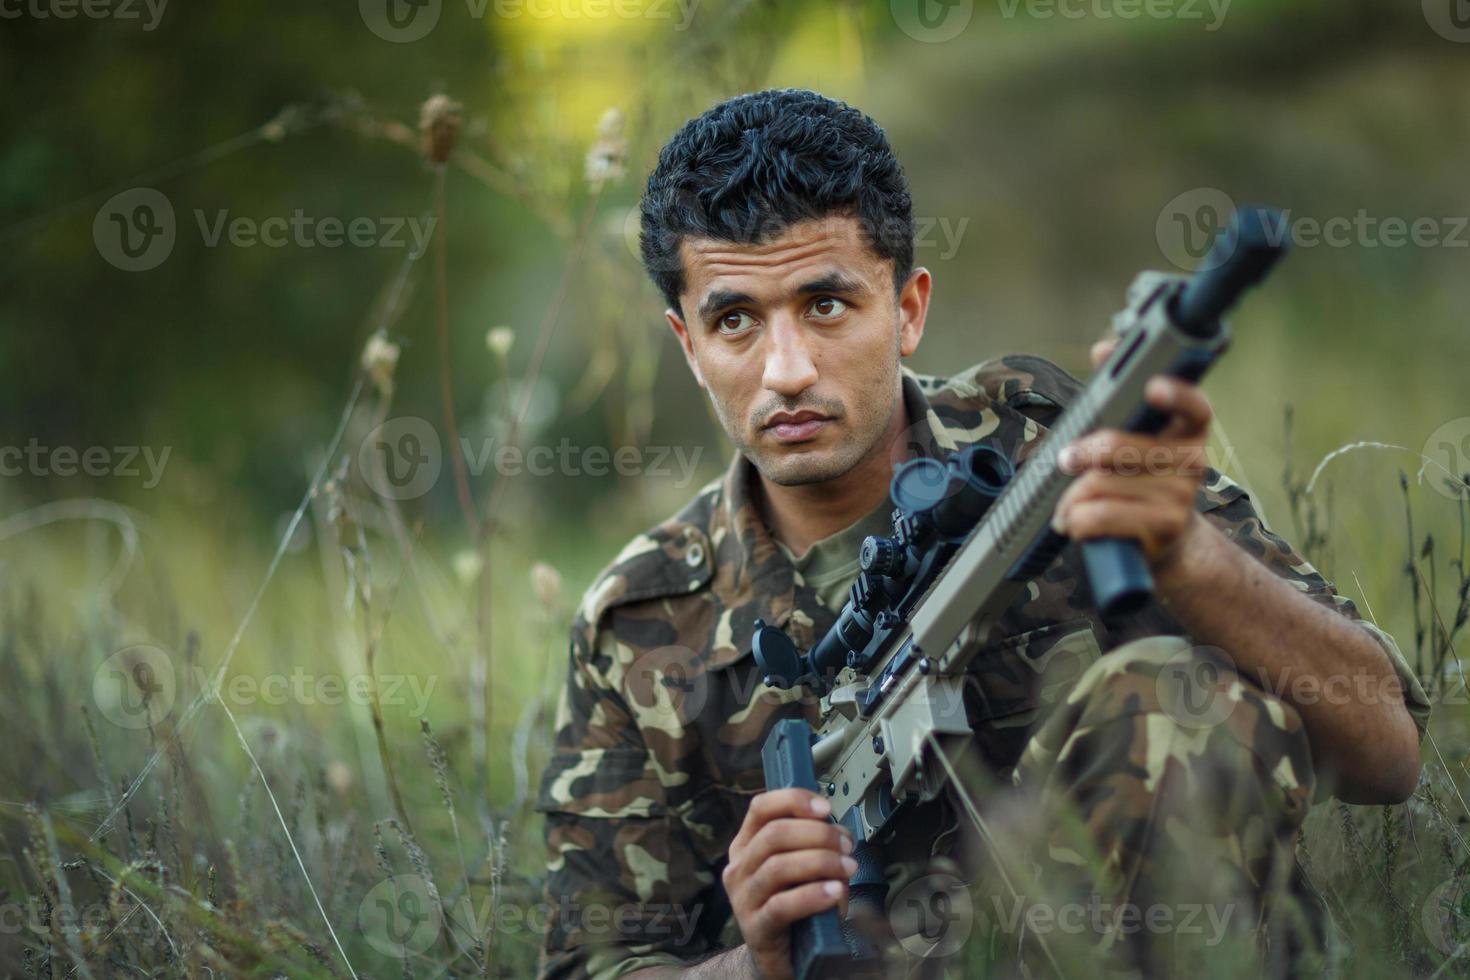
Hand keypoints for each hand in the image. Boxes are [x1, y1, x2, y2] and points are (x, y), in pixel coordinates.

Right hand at [723, 789, 855, 979]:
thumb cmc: (795, 904)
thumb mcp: (802, 867)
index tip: (825, 808)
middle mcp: (738, 868)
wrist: (781, 955)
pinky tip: (835, 892)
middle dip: (818, 834)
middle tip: (847, 845)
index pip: (760, 808)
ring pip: (778, 867)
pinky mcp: (756, 928)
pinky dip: (813, 895)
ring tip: (848, 868)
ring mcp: (743, 899)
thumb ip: (814, 845)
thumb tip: (838, 831)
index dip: (793, 801)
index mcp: (746, 845)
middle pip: (773, 834)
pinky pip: (782, 906)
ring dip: (821, 861)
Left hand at [1052, 338, 1211, 575]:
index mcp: (1186, 428)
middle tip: (1066, 459)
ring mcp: (1181, 494)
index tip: (1152, 387)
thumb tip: (1105, 350)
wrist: (1165, 539)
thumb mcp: (1131, 435)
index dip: (1175, 394)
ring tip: (1068, 502)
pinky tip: (1074, 522)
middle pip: (1120, 447)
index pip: (1193, 405)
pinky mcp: (1165, 526)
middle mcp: (1192, 459)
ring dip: (1071, 497)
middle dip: (1081, 454)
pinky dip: (1076, 520)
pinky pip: (1100, 515)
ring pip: (1101, 484)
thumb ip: (1117, 394)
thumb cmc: (1139, 478)